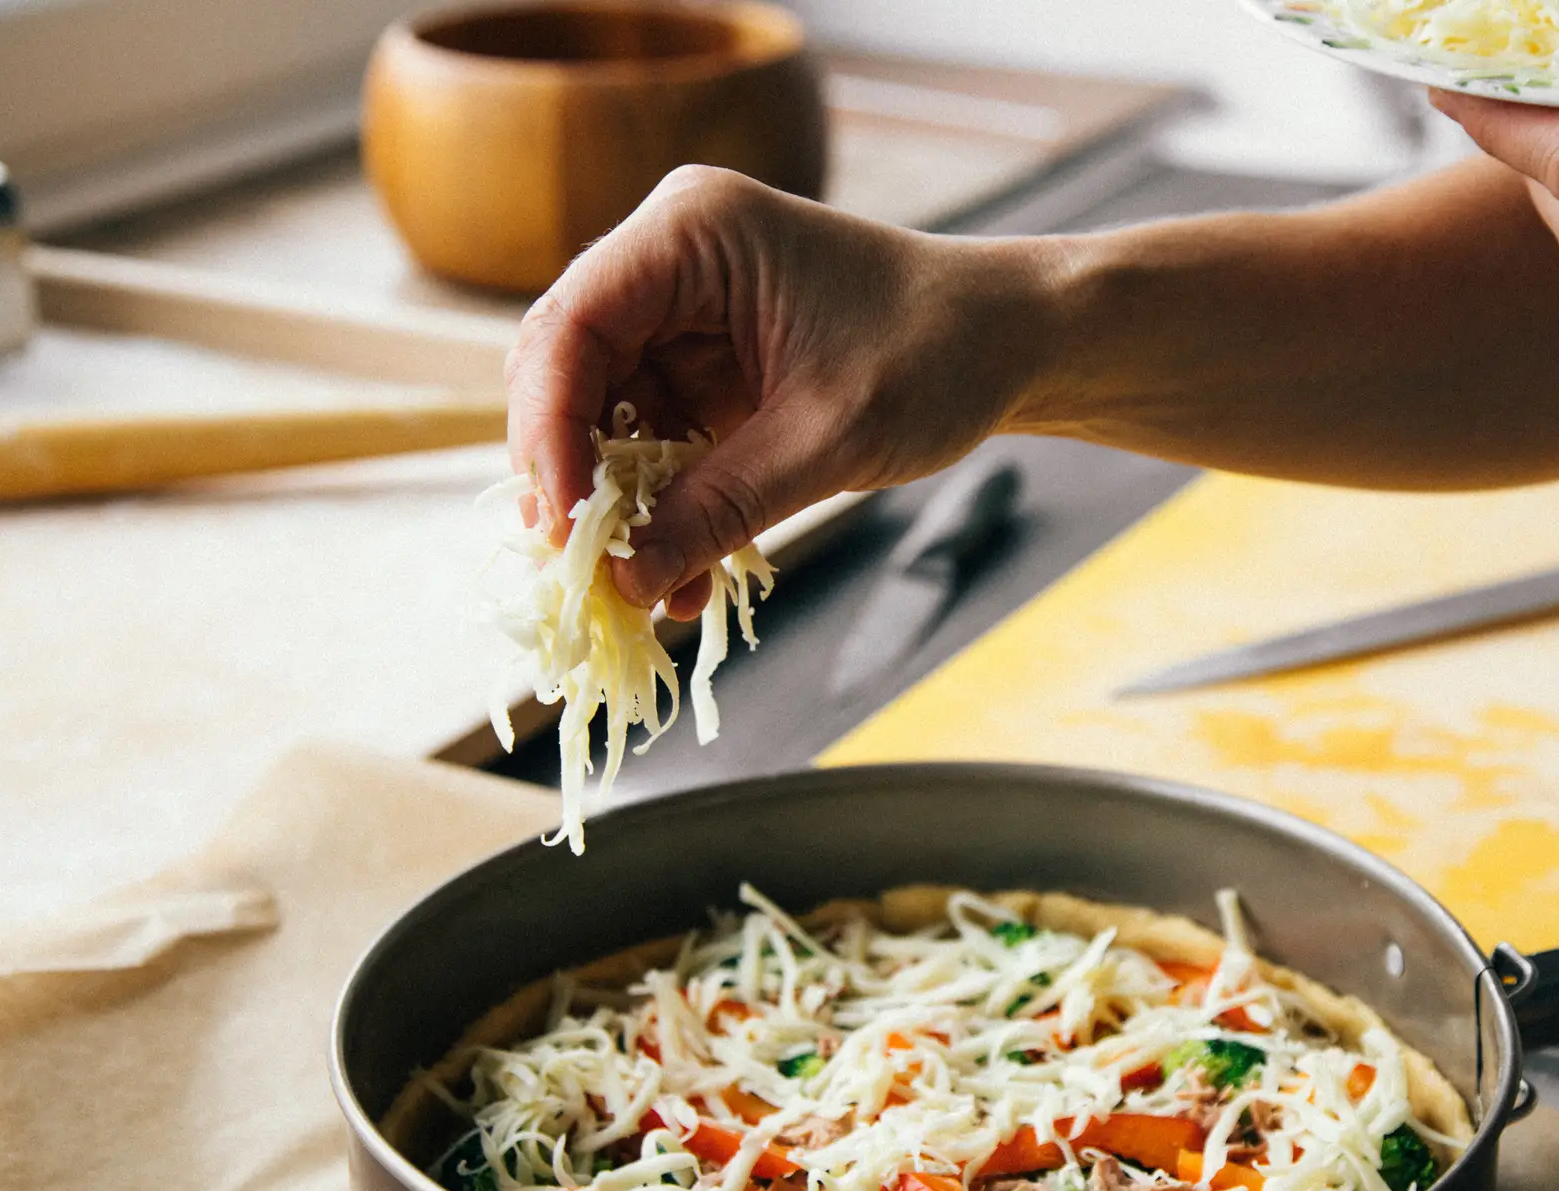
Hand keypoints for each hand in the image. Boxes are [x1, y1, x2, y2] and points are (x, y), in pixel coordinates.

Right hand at [504, 166, 1046, 617]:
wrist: (1009, 342)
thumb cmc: (938, 355)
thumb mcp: (829, 439)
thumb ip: (721, 506)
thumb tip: (625, 582)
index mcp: (692, 233)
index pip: (571, 326)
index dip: (550, 432)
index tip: (565, 526)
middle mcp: (669, 259)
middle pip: (565, 371)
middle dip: (572, 476)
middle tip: (581, 569)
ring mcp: (680, 313)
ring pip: (599, 417)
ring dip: (617, 509)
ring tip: (642, 590)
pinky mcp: (699, 364)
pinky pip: (649, 440)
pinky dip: (658, 508)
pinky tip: (679, 572)